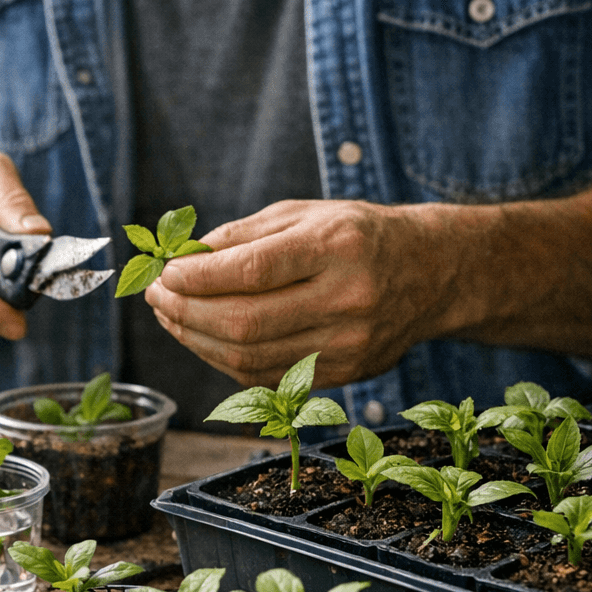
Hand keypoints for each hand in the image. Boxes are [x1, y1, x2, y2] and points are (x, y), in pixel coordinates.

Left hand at [144, 199, 464, 387]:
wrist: (435, 272)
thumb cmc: (358, 235)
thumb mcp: (304, 214)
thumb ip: (241, 235)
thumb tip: (180, 259)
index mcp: (337, 247)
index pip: (252, 271)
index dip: (197, 278)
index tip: (164, 273)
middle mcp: (348, 299)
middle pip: (245, 323)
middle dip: (186, 313)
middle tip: (156, 297)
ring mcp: (350, 343)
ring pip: (250, 359)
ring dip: (196, 341)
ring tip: (170, 317)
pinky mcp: (347, 373)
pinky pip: (267, 378)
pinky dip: (224, 361)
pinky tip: (204, 339)